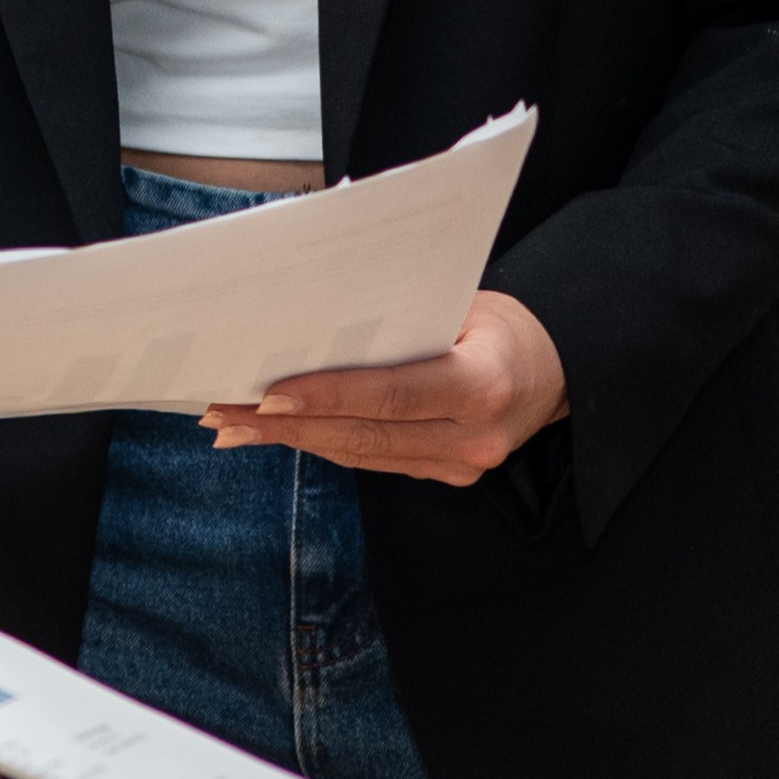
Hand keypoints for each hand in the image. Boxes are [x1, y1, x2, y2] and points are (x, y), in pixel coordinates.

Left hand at [209, 289, 567, 486]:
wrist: (556, 369)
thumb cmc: (500, 323)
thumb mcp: (463, 303)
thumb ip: (397, 314)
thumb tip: (311, 305)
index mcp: (484, 385)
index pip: (390, 393)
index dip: (326, 397)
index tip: (266, 394)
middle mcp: (475, 437)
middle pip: (364, 434)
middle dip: (286, 423)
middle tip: (223, 412)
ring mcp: (462, 465)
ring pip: (360, 454)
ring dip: (292, 438)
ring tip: (232, 425)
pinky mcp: (447, 475)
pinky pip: (372, 459)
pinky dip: (323, 443)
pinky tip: (278, 433)